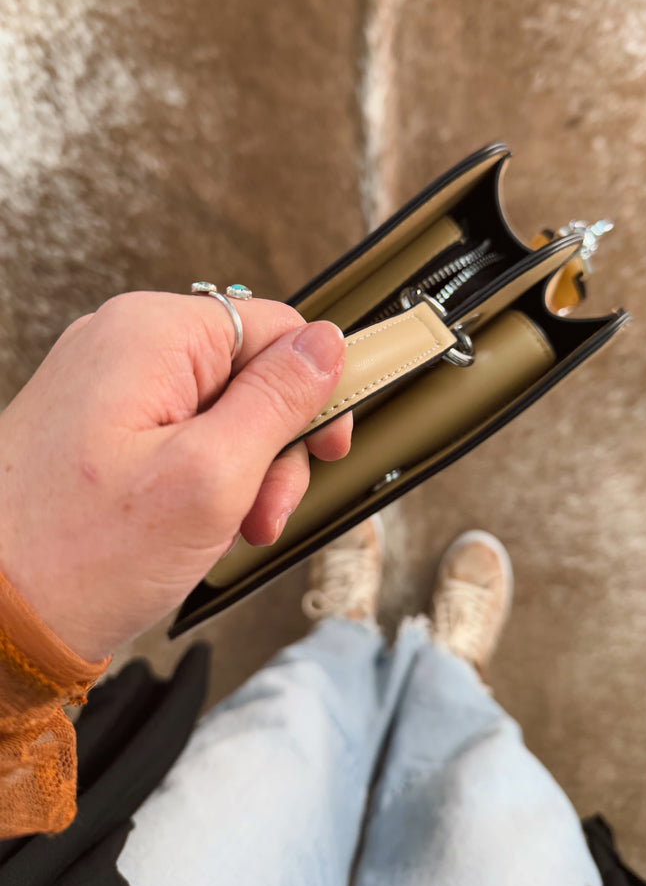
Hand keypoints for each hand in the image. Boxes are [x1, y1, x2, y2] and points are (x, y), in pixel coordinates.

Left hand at [0, 292, 350, 661]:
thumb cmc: (78, 557)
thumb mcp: (211, 476)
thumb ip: (279, 400)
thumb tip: (326, 345)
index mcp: (151, 335)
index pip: (277, 328)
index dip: (315, 389)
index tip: (327, 445)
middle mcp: (124, 346)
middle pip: (250, 373)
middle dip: (273, 447)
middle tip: (264, 508)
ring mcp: (107, 386)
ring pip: (220, 411)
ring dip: (242, 472)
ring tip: (226, 528)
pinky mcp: (100, 425)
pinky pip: (181, 436)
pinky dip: (203, 480)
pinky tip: (193, 525)